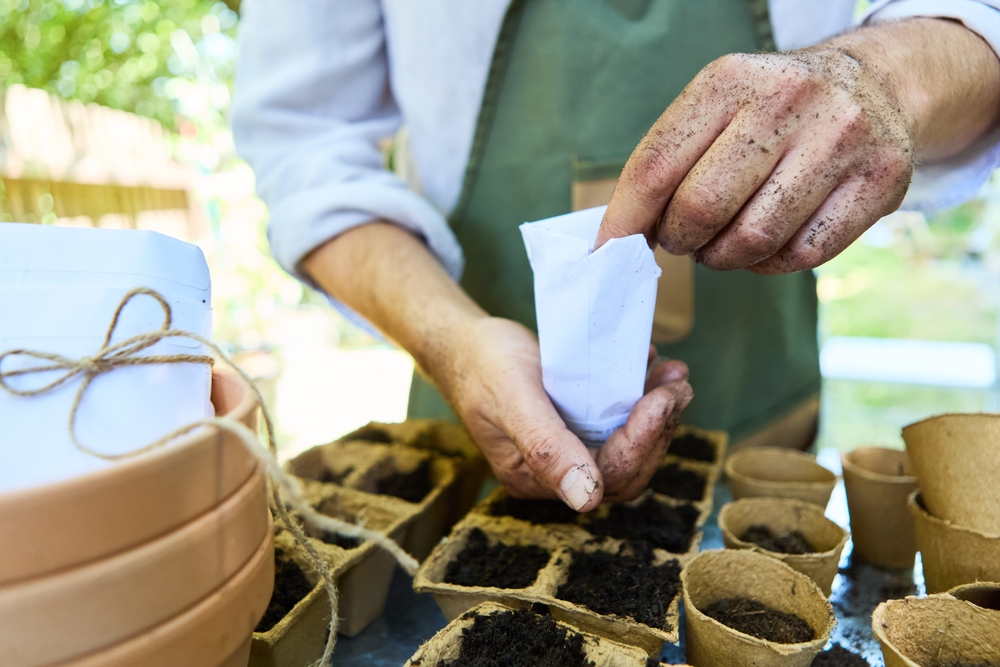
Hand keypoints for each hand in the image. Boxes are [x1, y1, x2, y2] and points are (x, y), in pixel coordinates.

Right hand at [439, 317, 692, 510]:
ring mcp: (570, 446)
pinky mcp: (579, 423)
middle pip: (625, 467)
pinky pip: (619, 421)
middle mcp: (557, 470)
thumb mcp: (512, 400)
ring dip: (658, 412)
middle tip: (679, 385)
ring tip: (675, 375)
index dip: (641, 442)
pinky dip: (642, 396)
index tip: (661, 400)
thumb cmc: (481, 366)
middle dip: (659, 428)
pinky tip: (651, 366)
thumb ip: (545, 448)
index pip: (606, 476)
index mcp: (535, 477)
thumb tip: (587, 500)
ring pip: (628, 444)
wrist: (464, 343)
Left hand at [597, 19, 999, 273]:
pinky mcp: (879, 182)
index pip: (656, 166)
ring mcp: (839, 140)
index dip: (625, 220)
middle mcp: (787, 101)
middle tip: (683, 240)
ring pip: (752, 239)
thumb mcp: (719, 105)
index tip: (608, 251)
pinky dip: (769, 265)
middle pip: (701, 208)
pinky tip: (764, 248)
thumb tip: (620, 234)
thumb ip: (670, 160)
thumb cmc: (772, 111)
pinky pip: (801, 255)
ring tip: (721, 244)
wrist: (876, 84)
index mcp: (730, 80)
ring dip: (723, 257)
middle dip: (679, 239)